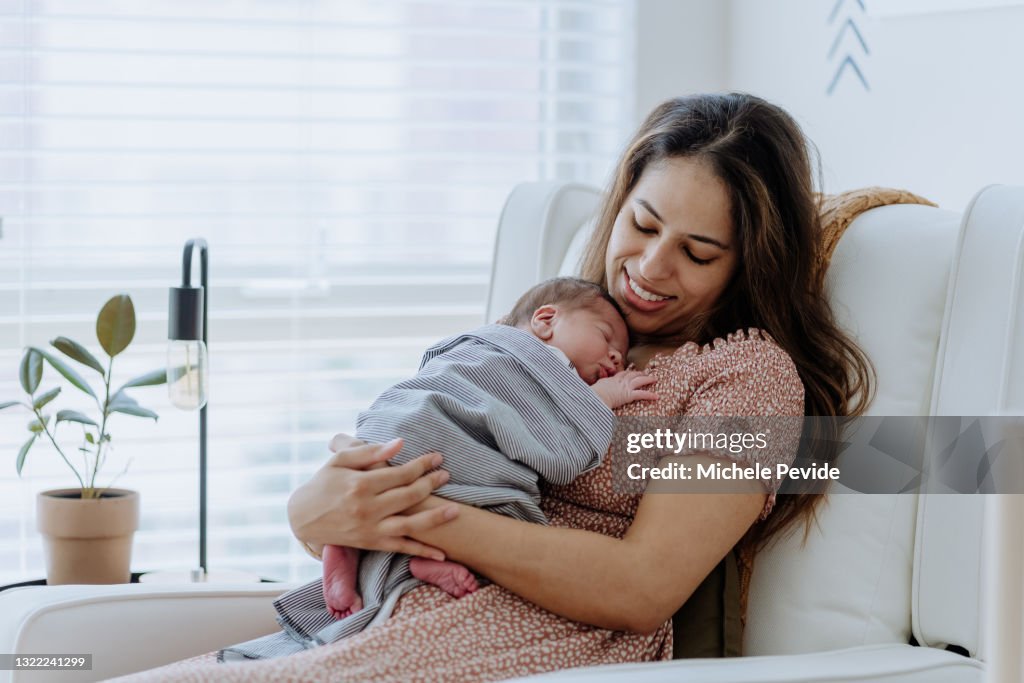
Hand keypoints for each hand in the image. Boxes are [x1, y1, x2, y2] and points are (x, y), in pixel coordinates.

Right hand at [287, 436, 458, 559]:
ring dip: (435, 518)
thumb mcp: (340, 461)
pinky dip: (422, 552)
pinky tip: (441, 554)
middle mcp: (368, 508)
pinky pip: (401, 548)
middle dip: (431, 484)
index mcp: (360, 484)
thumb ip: (370, 452)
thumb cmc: (323, 484)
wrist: (302, 518)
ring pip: (410, 525)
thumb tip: (400, 443)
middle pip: (409, 495)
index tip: (437, 458)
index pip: (400, 474)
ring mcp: (371, 528)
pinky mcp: (371, 543)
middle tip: (446, 474)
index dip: (422, 465)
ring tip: (456, 510)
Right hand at [592, 370, 657, 408]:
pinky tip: (656, 396)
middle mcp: (621, 381)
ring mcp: (626, 387)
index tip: (631, 372)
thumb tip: (595, 387)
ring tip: (654, 379)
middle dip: (640, 373)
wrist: (597, 396)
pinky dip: (650, 395)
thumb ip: (600, 384)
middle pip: (632, 374)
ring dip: (648, 379)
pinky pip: (642, 394)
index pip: (622, 374)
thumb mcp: (596, 385)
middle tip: (645, 373)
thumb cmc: (595, 393)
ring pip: (639, 380)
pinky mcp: (629, 395)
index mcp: (613, 379)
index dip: (628, 373)